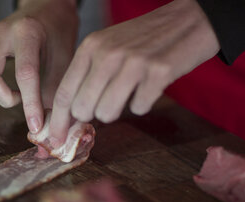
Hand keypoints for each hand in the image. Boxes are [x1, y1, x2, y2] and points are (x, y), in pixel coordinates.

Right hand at [0, 0, 78, 133]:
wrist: (47, 7)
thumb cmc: (58, 34)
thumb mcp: (65, 60)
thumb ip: (55, 91)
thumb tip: (48, 126)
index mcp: (27, 34)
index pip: (24, 75)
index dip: (30, 105)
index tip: (35, 126)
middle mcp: (0, 33)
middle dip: (2, 97)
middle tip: (20, 99)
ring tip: (7, 93)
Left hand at [49, 0, 219, 145]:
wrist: (190, 19)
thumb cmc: (145, 38)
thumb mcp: (109, 46)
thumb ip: (88, 75)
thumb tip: (72, 115)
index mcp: (91, 46)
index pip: (64, 93)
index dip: (58, 122)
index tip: (55, 139)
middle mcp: (108, 54)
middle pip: (83, 109)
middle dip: (92, 115)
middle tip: (108, 103)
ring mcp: (133, 63)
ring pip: (107, 113)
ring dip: (118, 110)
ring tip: (131, 90)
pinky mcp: (158, 73)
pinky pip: (139, 109)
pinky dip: (144, 103)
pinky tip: (151, 85)